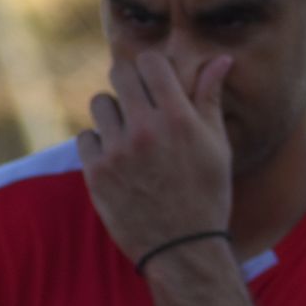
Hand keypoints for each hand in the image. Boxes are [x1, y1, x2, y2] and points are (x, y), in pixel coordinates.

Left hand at [78, 51, 234, 264]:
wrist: (183, 247)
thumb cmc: (208, 194)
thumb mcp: (217, 146)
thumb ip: (210, 98)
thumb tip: (220, 58)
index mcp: (180, 119)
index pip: (150, 62)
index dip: (152, 66)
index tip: (156, 80)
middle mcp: (146, 130)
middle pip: (119, 74)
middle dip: (129, 81)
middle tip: (138, 100)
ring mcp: (118, 151)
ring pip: (100, 103)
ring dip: (113, 112)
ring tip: (129, 132)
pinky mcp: (96, 173)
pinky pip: (85, 137)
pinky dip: (99, 143)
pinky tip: (117, 159)